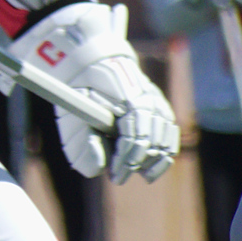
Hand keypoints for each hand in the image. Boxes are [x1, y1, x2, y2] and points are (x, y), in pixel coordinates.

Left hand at [12, 2, 177, 182]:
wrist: (92, 64)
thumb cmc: (80, 93)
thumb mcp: (70, 118)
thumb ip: (82, 146)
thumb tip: (100, 168)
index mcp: (127, 99)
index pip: (135, 137)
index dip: (126, 160)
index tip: (114, 175)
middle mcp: (148, 99)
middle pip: (153, 142)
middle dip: (137, 163)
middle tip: (119, 176)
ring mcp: (158, 101)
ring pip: (166, 140)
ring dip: (153, 162)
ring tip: (138, 174)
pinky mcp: (161, 105)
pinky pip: (171, 134)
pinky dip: (164, 152)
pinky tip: (151, 167)